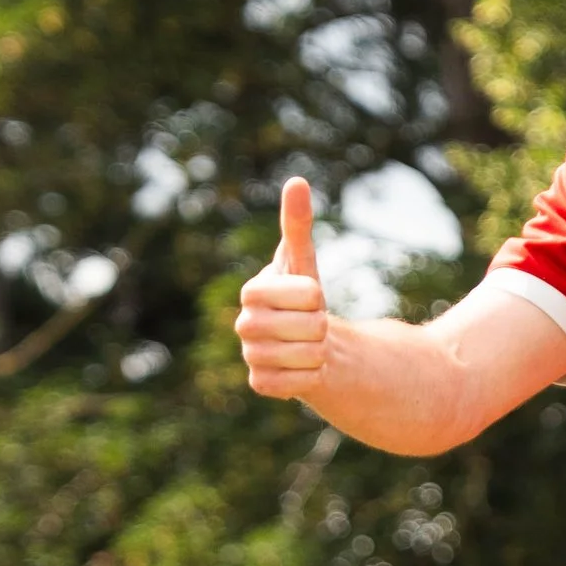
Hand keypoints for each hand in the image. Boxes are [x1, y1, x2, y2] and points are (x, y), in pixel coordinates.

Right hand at [237, 177, 329, 397]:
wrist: (303, 342)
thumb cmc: (300, 298)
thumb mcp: (302, 260)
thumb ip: (297, 224)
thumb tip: (297, 182)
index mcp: (251, 291)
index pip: (308, 294)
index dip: (317, 298)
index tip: (310, 298)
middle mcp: (244, 324)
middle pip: (311, 326)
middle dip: (321, 325)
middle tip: (310, 324)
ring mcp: (250, 355)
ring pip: (308, 356)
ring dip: (319, 351)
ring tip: (307, 345)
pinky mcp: (260, 383)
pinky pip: (299, 382)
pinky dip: (311, 375)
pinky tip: (301, 368)